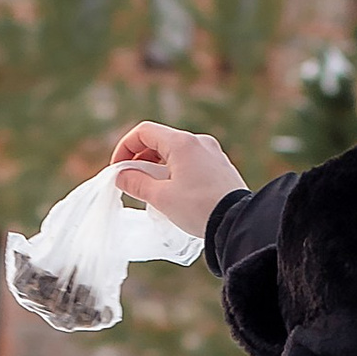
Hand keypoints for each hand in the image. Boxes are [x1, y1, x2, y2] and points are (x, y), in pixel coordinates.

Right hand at [111, 122, 244, 230]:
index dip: (125, 148)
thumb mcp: (161, 198)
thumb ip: (136, 183)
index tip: (119, 170)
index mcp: (182, 143)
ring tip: (152, 191)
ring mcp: (212, 153)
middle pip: (160, 141)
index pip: (144, 132)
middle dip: (141, 159)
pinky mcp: (220, 166)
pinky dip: (176, 172)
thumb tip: (121, 176)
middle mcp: (198, 141)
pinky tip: (174, 194)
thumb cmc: (199, 209)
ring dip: (158, 167)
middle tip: (132, 182)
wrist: (237, 224)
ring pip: (175, 152)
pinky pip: (191, 162)